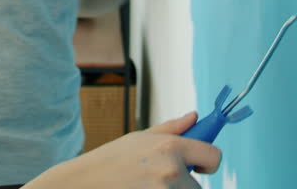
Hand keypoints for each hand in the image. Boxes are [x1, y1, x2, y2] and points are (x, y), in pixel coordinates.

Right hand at [24, 113, 220, 187]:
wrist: (83, 184)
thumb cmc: (110, 161)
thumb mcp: (139, 139)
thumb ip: (171, 129)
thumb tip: (195, 116)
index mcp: (170, 147)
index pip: (213, 156)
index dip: (209, 162)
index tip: (200, 167)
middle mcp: (171, 171)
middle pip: (199, 187)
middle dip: (185, 185)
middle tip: (158, 181)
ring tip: (146, 186)